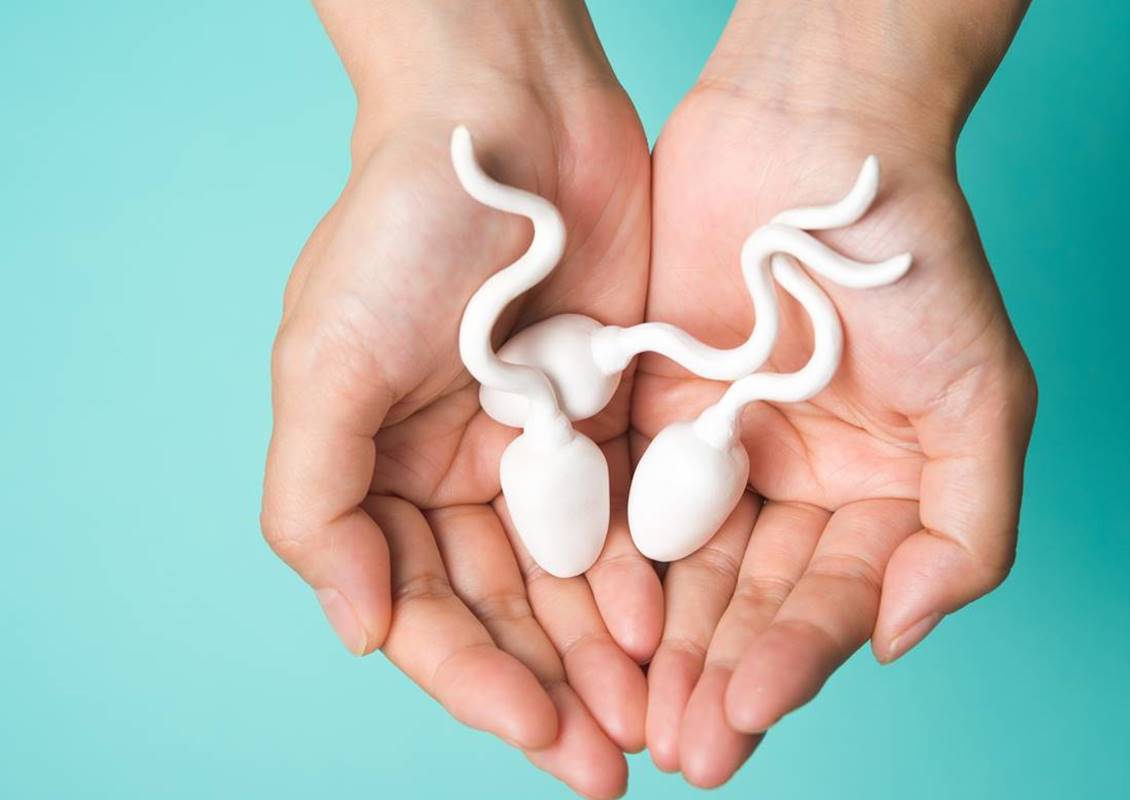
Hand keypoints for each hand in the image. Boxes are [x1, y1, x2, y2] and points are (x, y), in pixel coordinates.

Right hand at [261, 3, 658, 795]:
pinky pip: (630, 519)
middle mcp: (459, 478)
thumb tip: (353, 630)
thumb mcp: (325, 362)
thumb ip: (317, 501)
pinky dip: (645, 576)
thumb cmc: (400, 232)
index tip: (537, 734)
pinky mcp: (610, 419)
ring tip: (649, 723)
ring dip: (605, 656)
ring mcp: (539, 452)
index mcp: (381, 478)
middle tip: (607, 767)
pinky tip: (668, 627)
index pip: (424, 610)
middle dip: (552, 691)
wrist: (507, 122)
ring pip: (573, 584)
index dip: (474, 681)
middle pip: (505, 614)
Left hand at [637, 1, 1035, 784]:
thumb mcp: (983, 400)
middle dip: (716, 672)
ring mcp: (719, 450)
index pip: (828, 597)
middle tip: (678, 746)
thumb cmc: (910, 263)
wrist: (809, 141)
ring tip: (633, 712)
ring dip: (661, 640)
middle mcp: (795, 483)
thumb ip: (965, 531)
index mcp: (876, 492)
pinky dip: (613, 558)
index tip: (744, 714)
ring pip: (683, 566)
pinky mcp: (648, 411)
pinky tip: (595, 617)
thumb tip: (897, 637)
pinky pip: (626, 496)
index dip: (789, 659)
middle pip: (749, 598)